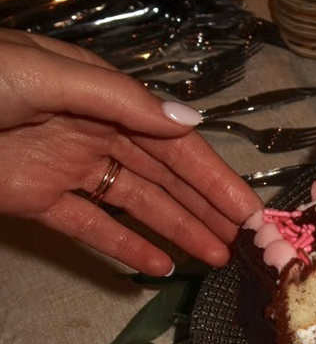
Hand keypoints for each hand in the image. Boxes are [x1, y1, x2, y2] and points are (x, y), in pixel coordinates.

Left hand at [0, 29, 260, 275]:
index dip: (215, 177)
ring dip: (177, 230)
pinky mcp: (37, 198)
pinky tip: (158, 268)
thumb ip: (119, 100)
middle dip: (206, 208)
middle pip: (164, 176)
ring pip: (136, 204)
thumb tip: (190, 121)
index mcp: (103, 96)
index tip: (250, 211)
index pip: (174, 142)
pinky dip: (123, 247)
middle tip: (246, 243)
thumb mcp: (46, 75)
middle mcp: (93, 130)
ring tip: (216, 259)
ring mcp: (66, 166)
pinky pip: (89, 226)